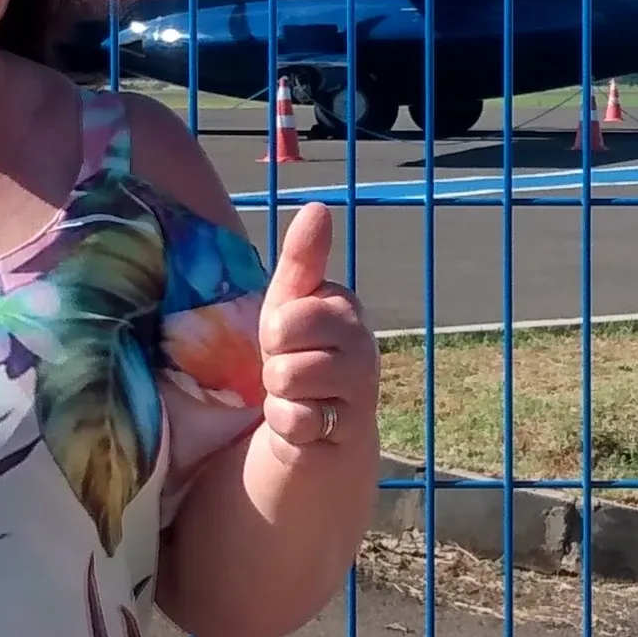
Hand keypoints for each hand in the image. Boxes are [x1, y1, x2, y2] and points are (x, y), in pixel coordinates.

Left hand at [255, 201, 375, 459]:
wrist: (320, 429)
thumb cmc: (300, 355)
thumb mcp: (289, 305)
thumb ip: (302, 258)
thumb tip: (319, 207)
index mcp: (345, 306)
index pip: (287, 312)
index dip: (274, 331)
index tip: (286, 340)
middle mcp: (363, 342)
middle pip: (285, 341)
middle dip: (274, 360)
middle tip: (291, 368)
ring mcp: (361, 387)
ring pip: (288, 380)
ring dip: (279, 395)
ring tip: (298, 396)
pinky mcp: (353, 429)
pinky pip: (296, 421)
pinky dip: (288, 426)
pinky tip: (304, 424)